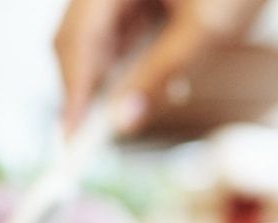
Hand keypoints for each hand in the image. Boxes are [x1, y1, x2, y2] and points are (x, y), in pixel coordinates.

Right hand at [54, 0, 265, 133]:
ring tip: (134, 110)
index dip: (72, 91)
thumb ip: (160, 75)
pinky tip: (162, 81)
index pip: (76, 38)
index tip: (71, 137)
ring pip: (96, 38)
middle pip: (77, 39)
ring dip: (111, 77)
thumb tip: (123, 120)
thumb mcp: (206, 31)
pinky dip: (130, 60)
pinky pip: (119, 30)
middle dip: (88, 89)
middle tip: (93, 138)